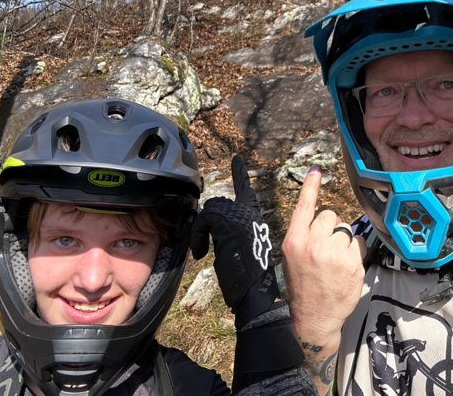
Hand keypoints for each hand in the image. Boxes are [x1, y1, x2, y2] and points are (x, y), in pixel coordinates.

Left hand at [191, 155, 277, 323]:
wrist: (254, 292)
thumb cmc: (247, 278)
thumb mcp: (238, 249)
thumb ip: (230, 232)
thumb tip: (215, 228)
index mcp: (254, 219)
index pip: (246, 191)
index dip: (240, 175)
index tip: (236, 160)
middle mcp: (251, 214)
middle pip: (218, 204)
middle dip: (205, 223)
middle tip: (201, 246)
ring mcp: (241, 217)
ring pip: (210, 211)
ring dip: (201, 232)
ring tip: (203, 252)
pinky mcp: (230, 223)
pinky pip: (204, 220)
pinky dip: (198, 237)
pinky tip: (201, 253)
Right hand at [281, 166, 366, 347]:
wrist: (313, 318)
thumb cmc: (303, 286)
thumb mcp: (293, 258)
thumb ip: (306, 236)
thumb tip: (328, 219)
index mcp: (294, 241)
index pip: (304, 206)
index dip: (311, 185)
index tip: (316, 169)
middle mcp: (313, 244)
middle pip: (330, 216)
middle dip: (331, 228)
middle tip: (325, 249)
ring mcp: (334, 254)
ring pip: (346, 229)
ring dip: (343, 241)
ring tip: (335, 261)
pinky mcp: (352, 264)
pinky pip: (359, 243)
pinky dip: (356, 252)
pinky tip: (346, 267)